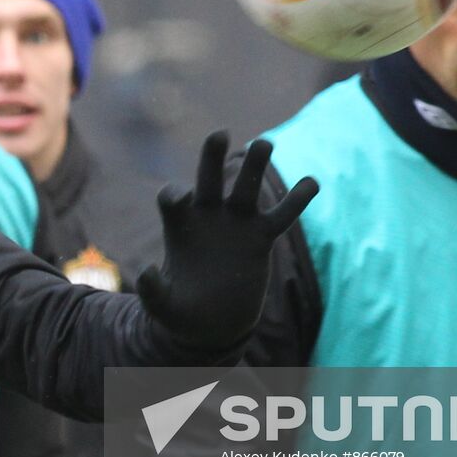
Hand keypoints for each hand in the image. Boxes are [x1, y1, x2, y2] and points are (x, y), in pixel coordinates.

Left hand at [137, 131, 317, 350]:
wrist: (211, 323)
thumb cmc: (181, 311)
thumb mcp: (164, 307)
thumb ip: (153, 292)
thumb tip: (144, 273)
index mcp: (180, 227)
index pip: (174, 198)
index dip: (175, 194)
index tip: (182, 198)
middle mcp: (207, 217)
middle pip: (208, 179)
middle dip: (212, 157)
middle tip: (219, 134)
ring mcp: (236, 224)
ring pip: (246, 188)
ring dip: (255, 166)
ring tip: (265, 144)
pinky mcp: (260, 238)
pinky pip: (281, 216)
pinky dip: (297, 200)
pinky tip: (312, 183)